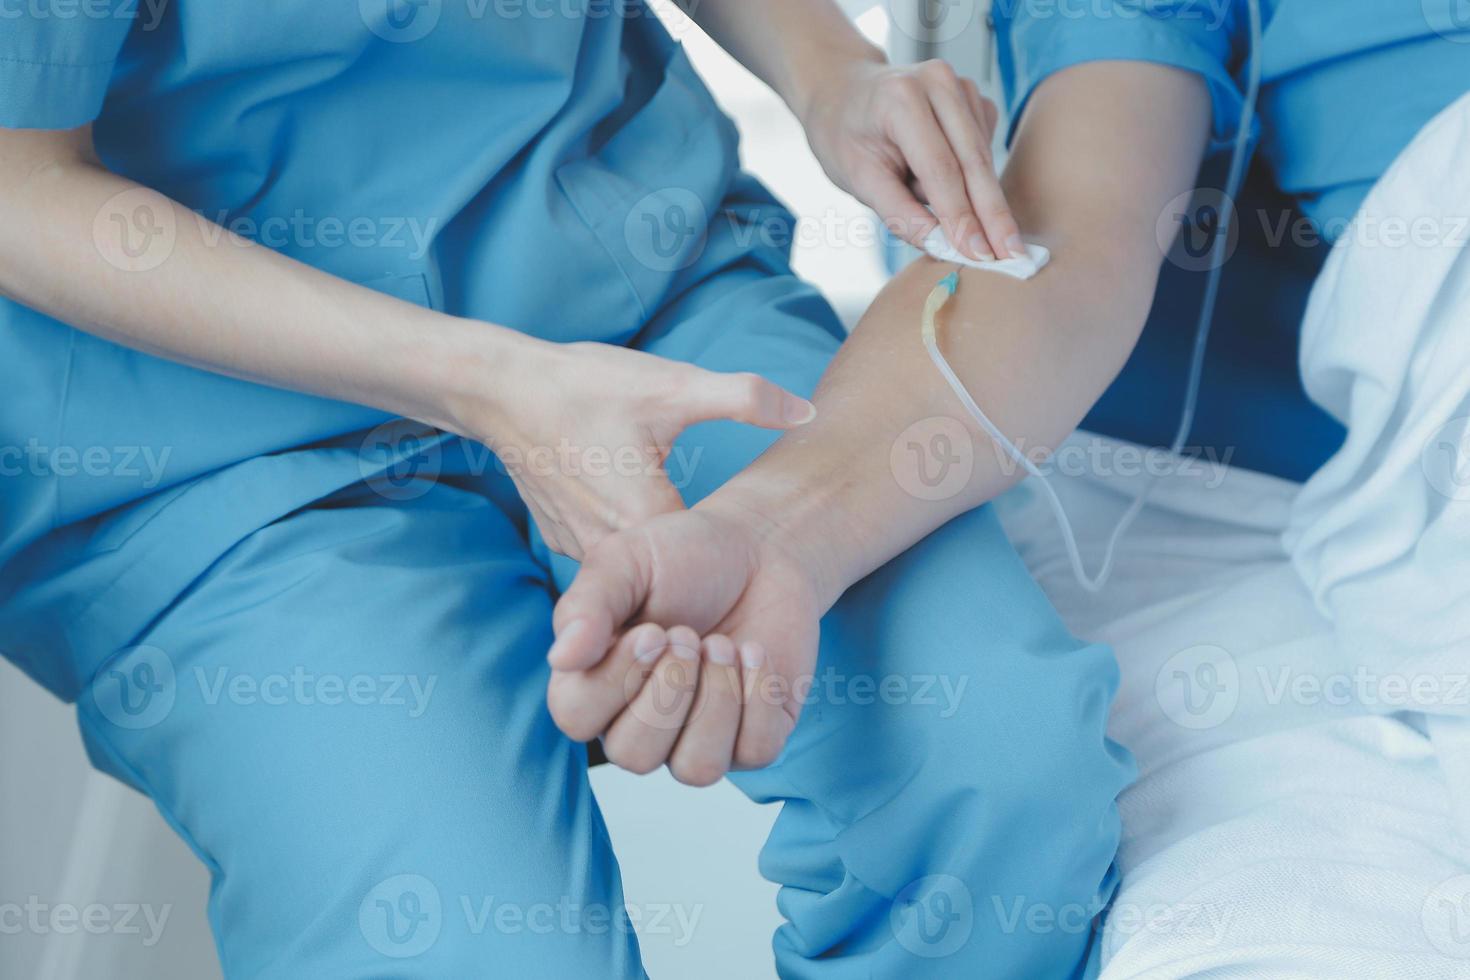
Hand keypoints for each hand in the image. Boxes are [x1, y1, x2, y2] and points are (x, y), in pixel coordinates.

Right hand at [445, 335, 815, 559]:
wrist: (501, 388)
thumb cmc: (585, 385)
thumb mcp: (672, 384)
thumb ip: (745, 398)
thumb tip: (808, 410)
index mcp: (642, 518)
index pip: (700, 579)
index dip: (733, 581)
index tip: (757, 581)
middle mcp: (605, 547)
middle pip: (663, 588)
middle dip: (696, 590)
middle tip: (735, 589)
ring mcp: (575, 548)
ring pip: (630, 582)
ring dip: (657, 581)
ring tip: (697, 577)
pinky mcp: (558, 539)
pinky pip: (603, 563)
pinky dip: (624, 562)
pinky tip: (648, 551)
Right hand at [543, 499, 821, 784]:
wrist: (759, 547)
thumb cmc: (683, 555)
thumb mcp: (625, 560)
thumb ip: (588, 604)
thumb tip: (561, 658)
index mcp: (594, 681)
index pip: (576, 718)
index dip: (615, 680)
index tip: (651, 629)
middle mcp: (639, 721)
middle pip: (634, 755)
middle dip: (671, 688)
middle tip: (690, 633)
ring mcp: (697, 736)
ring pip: (697, 769)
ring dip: (717, 700)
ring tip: (723, 644)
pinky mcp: (751, 736)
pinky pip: (754, 752)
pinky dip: (759, 697)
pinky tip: (755, 653)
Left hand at [797, 57, 1020, 261]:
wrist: (843, 92)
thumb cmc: (845, 137)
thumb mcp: (858, 180)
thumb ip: (901, 215)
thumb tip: (945, 246)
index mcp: (902, 99)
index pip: (940, 169)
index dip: (962, 216)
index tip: (981, 256)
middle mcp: (938, 83)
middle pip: (974, 162)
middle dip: (994, 215)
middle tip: (1014, 257)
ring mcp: (961, 87)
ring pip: (983, 160)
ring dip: (977, 199)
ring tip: (942, 210)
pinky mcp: (975, 99)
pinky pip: (984, 150)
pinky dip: (971, 177)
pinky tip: (945, 179)